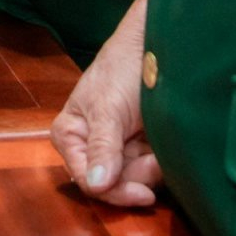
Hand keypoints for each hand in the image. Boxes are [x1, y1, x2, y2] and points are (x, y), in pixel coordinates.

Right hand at [52, 0, 163, 206]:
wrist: (155, 43)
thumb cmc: (123, 67)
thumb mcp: (109, 108)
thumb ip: (102, 147)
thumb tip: (95, 185)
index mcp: (71, 135)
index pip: (87, 179)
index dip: (114, 191)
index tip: (143, 192)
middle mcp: (90, 145)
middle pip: (113, 183)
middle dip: (138, 175)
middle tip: (157, 159)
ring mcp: (117, 147)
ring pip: (134, 178)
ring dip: (152, 168)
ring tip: (161, 144)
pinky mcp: (139, 145)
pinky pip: (150, 169)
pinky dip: (161, 162)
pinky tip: (165, 146)